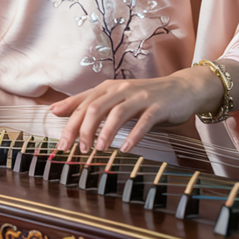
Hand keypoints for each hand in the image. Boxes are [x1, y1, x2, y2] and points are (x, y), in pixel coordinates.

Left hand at [50, 67, 225, 152]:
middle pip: (95, 108)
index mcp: (108, 88)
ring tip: (98, 149)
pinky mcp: (158, 106)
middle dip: (83, 130)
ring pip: (117, 113)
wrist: (182, 89)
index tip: (60, 143)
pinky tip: (125, 148)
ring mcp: (140, 97)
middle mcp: (122, 90)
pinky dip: (133, 135)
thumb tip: (56, 110)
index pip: (83, 104)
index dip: (69, 123)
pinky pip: (143, 121)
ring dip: (105, 132)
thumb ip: (88, 103)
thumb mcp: (115, 98)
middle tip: (78, 150)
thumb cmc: (145, 97)